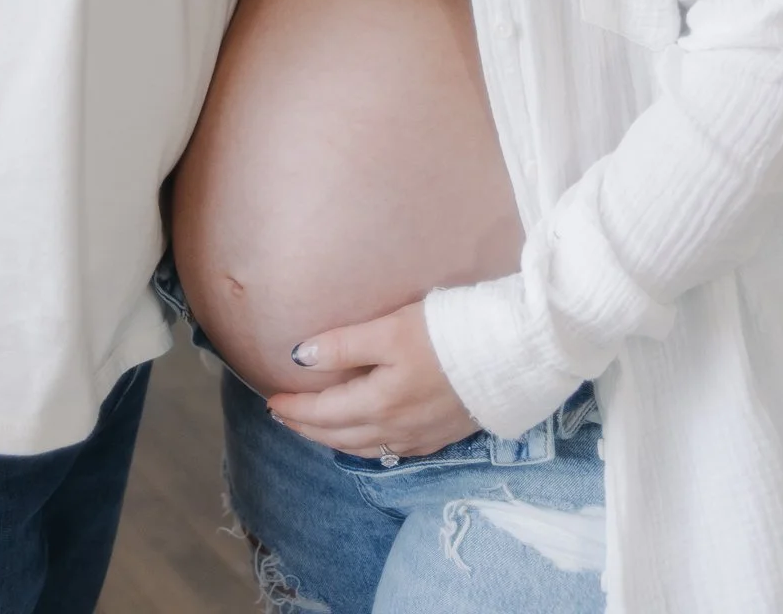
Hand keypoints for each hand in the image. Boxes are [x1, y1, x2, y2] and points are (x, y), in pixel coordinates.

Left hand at [266, 301, 476, 459]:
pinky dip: (365, 446)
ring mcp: (419, 439)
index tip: (271, 400)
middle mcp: (395, 430)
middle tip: (283, 417)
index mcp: (378, 403)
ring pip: (363, 448)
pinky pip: (389, 452)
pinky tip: (365, 438)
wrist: (511, 356)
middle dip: (307, 427)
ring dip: (333, 440)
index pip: (323, 412)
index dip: (294, 408)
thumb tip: (298, 358)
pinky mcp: (440, 437)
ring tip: (315, 429)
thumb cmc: (448, 333)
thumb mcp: (391, 329)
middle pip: (338, 436)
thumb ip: (343, 345)